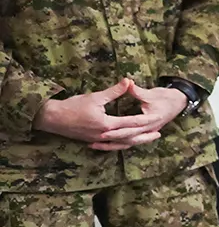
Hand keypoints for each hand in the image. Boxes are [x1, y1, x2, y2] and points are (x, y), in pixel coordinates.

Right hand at [32, 78, 170, 151]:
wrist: (51, 118)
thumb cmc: (72, 106)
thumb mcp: (95, 97)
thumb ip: (114, 91)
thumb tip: (128, 81)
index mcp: (107, 124)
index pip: (131, 123)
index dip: (145, 121)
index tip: (157, 118)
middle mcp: (104, 134)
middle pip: (130, 137)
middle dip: (145, 135)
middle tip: (159, 133)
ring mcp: (98, 140)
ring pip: (121, 144)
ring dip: (136, 142)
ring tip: (147, 140)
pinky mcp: (93, 141)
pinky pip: (111, 146)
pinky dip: (121, 145)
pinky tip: (127, 144)